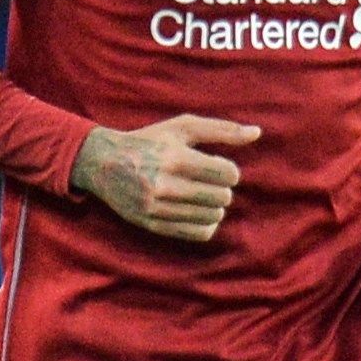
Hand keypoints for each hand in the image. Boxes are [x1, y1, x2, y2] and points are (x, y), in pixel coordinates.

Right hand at [72, 115, 258, 241]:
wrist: (103, 163)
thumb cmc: (149, 141)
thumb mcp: (183, 127)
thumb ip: (222, 130)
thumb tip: (257, 133)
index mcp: (176, 158)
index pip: (228, 174)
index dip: (229, 171)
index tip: (217, 167)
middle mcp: (165, 185)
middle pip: (222, 197)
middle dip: (222, 189)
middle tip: (209, 182)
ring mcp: (157, 208)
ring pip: (212, 217)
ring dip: (214, 207)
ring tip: (203, 196)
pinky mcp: (152, 224)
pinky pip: (197, 233)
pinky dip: (206, 224)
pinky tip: (199, 212)